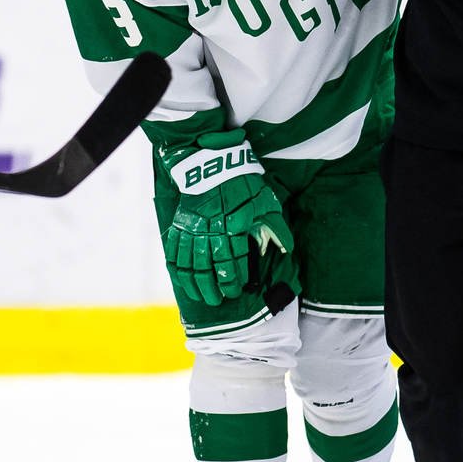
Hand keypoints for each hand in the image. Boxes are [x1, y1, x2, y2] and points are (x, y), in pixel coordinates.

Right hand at [161, 133, 293, 306]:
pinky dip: (178, 271)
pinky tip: (185, 282)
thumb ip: (277, 226)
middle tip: (220, 300)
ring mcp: (190, 228)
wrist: (210, 160)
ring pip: (190, 264)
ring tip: (204, 297)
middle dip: (214, 287)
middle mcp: (209, 230)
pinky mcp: (178, 225)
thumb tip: (288, 249)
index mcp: (231, 226)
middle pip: (209, 267)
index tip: (236, 291)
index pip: (232, 261)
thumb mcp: (265, 200)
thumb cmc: (242, 182)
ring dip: (196, 284)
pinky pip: (175, 253)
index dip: (233, 279)